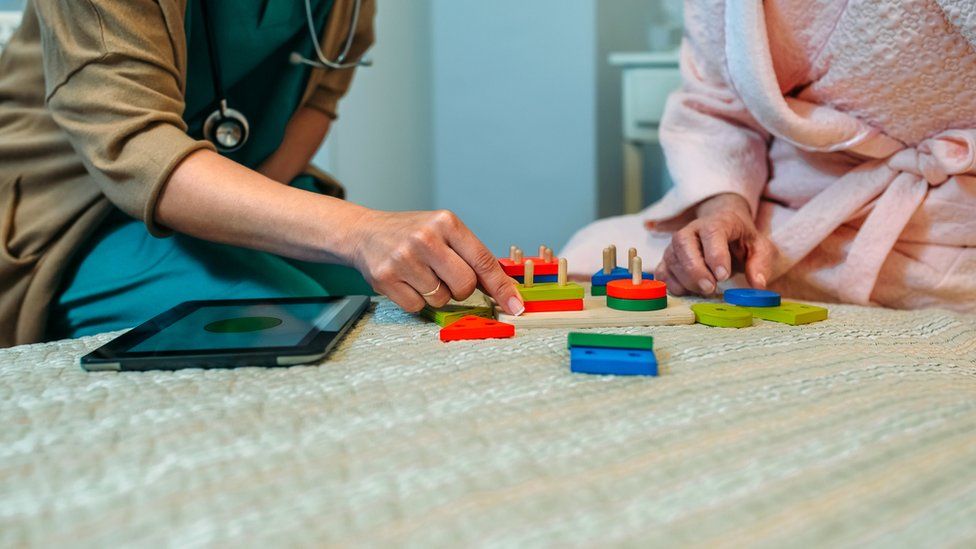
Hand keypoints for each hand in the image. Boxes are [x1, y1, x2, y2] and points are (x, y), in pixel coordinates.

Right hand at [347, 209, 524, 314]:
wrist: (365, 232)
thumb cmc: (412, 234)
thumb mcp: (444, 233)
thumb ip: (472, 256)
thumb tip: (505, 289)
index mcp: (446, 223)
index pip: (483, 261)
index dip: (502, 287)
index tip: (515, 305)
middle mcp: (425, 238)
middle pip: (465, 285)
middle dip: (461, 289)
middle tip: (446, 276)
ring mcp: (404, 258)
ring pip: (441, 299)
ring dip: (436, 293)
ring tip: (421, 274)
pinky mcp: (385, 278)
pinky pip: (417, 306)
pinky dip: (416, 300)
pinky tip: (406, 282)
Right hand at [654, 193, 774, 295]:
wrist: (724, 232)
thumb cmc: (741, 240)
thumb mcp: (759, 248)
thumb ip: (761, 264)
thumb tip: (758, 286)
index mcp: (717, 222)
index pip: (712, 232)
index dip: (715, 254)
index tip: (723, 275)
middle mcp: (691, 230)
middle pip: (683, 244)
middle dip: (695, 269)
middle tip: (711, 288)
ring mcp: (675, 245)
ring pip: (671, 260)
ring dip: (686, 280)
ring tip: (706, 290)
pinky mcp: (667, 260)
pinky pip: (662, 273)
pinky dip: (672, 285)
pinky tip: (689, 291)